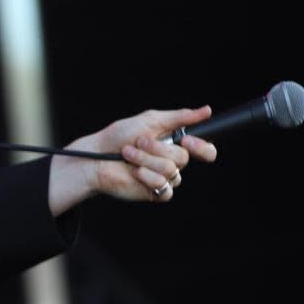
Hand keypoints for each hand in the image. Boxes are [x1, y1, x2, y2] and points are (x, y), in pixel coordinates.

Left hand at [81, 106, 219, 201]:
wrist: (96, 156)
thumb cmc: (118, 137)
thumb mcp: (150, 120)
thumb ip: (180, 117)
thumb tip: (207, 111)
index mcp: (175, 144)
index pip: (205, 150)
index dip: (202, 147)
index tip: (186, 139)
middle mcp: (171, 161)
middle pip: (183, 158)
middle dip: (157, 148)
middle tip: (139, 142)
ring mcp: (163, 178)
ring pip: (170, 171)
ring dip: (146, 160)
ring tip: (128, 154)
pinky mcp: (153, 192)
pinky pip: (164, 188)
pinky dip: (147, 178)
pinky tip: (134, 172)